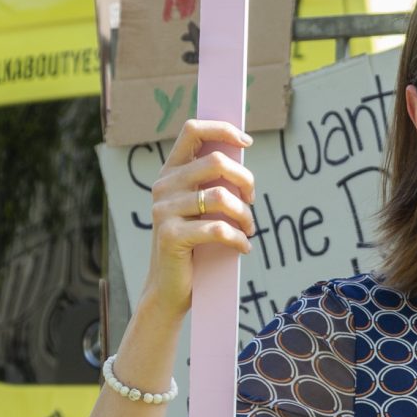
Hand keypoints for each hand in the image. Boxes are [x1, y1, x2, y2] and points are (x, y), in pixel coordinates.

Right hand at [141, 118, 256, 316]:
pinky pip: (218, 228)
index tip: (246, 141)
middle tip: (252, 200)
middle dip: (245, 180)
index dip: (222, 129)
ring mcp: (163, 210)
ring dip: (244, 215)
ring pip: (221, 197)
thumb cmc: (194, 245)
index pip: (192, 130)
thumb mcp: (202, 207)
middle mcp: (163, 186)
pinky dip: (238, 238)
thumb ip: (213, 182)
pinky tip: (243, 246)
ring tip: (249, 229)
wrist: (170, 288)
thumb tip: (242, 154)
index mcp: (170, 172)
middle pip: (215, 162)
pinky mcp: (171, 236)